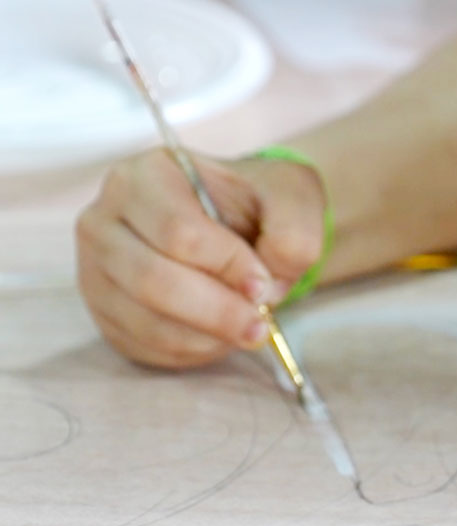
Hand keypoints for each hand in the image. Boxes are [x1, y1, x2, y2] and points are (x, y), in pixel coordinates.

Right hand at [76, 148, 326, 370]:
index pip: (178, 231)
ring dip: (206, 336)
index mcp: (146, 175)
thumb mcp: (292, 199)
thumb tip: (265, 287)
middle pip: (152, 279)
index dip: (226, 266)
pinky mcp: (103, 311)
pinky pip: (141, 345)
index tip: (264, 284)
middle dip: (216, 311)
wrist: (242, 221)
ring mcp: (95, 269)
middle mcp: (104, 219)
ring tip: (248, 330)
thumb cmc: (260, 203)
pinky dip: (190, 350)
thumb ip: (292, 233)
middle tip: (260, 325)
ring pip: (144, 319)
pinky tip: (221, 336)